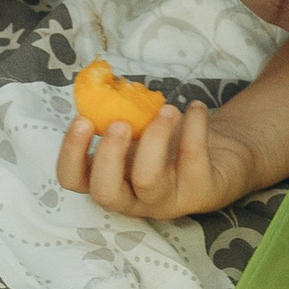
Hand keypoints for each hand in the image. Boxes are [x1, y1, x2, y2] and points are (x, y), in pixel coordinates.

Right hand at [57, 98, 255, 222]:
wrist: (218, 159)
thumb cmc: (166, 144)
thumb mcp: (137, 133)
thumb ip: (117, 120)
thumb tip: (101, 88)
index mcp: (110, 180)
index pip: (73, 180)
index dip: (70, 154)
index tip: (82, 119)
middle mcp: (132, 198)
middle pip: (105, 193)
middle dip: (108, 156)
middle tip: (119, 122)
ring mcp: (166, 200)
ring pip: (148, 181)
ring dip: (154, 138)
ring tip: (166, 109)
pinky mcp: (200, 192)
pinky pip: (193, 158)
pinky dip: (194, 126)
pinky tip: (196, 106)